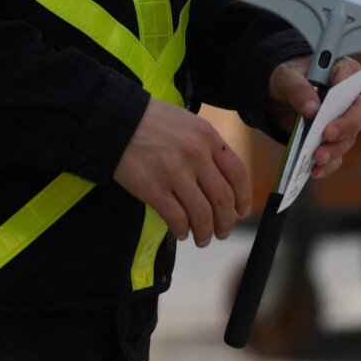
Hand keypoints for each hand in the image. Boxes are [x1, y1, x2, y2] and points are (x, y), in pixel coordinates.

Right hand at [112, 101, 250, 246]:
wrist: (116, 122)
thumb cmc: (152, 122)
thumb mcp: (189, 124)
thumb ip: (208, 147)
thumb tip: (223, 179)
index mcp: (208, 138)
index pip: (237, 174)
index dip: (244, 197)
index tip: (242, 211)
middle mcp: (196, 155)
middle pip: (223, 199)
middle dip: (226, 222)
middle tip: (223, 231)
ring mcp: (175, 173)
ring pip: (202, 215)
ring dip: (205, 232)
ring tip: (203, 239)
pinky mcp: (154, 189)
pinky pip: (177, 218)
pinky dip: (182, 230)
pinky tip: (181, 232)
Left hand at [268, 55, 360, 178]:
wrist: (280, 95)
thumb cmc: (289, 78)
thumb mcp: (286, 76)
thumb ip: (297, 88)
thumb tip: (311, 110)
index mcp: (343, 70)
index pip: (353, 80)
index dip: (346, 94)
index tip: (330, 107)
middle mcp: (351, 97)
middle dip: (346, 126)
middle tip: (328, 135)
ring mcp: (345, 120)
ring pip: (349, 137)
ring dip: (335, 149)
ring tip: (318, 157)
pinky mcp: (336, 140)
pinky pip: (338, 154)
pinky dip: (328, 164)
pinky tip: (315, 170)